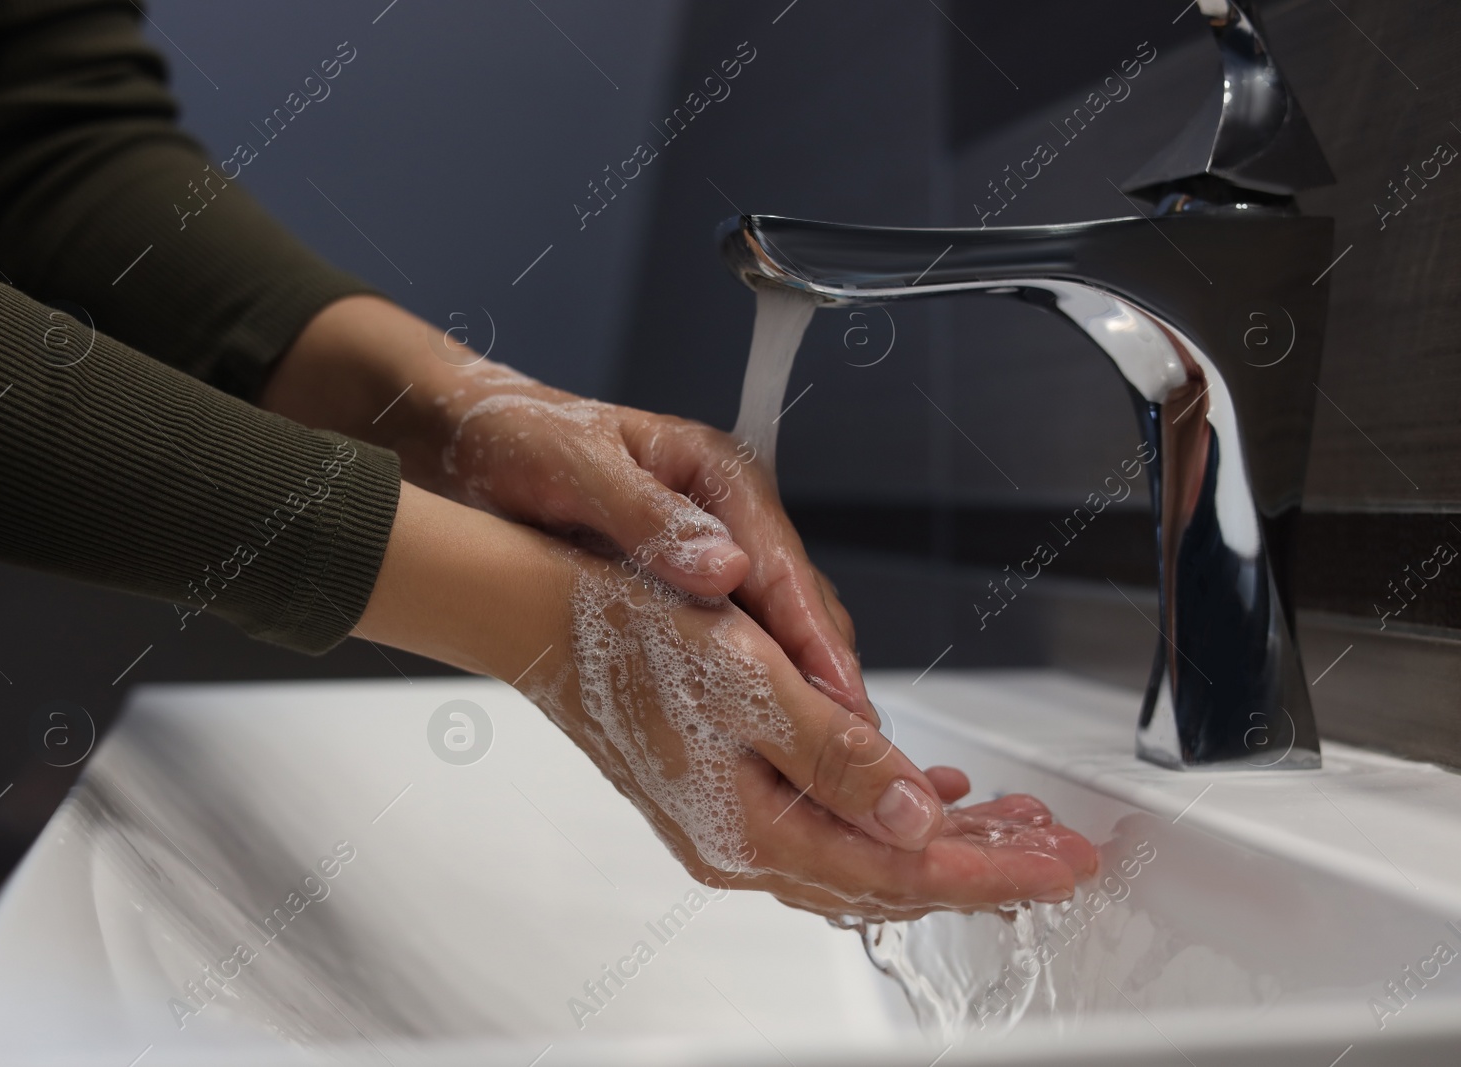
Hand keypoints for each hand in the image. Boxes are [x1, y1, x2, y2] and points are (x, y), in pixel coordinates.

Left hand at [265, 296, 873, 721]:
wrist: (462, 438)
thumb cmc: (515, 436)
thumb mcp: (576, 468)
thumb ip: (648, 518)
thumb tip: (726, 571)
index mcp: (718, 473)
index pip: (783, 564)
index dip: (814, 638)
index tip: (840, 699)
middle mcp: (728, 513)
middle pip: (796, 604)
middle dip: (822, 676)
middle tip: (847, 753)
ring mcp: (708, 551)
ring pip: (773, 629)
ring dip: (793, 689)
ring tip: (814, 761)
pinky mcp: (680, 584)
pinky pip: (730, 640)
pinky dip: (747, 686)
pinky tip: (751, 738)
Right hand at [356, 485, 1095, 917]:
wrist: (541, 610)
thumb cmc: (630, 635)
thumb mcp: (749, 689)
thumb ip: (839, 761)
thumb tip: (916, 816)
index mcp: (753, 829)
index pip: (900, 872)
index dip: (993, 868)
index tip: (1064, 861)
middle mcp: (743, 842)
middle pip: (889, 877)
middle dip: (984, 864)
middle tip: (1062, 848)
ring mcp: (732, 820)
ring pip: (865, 851)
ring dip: (943, 839)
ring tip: (1014, 820)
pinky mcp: (725, 789)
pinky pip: (831, 822)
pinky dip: (888, 811)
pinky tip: (920, 788)